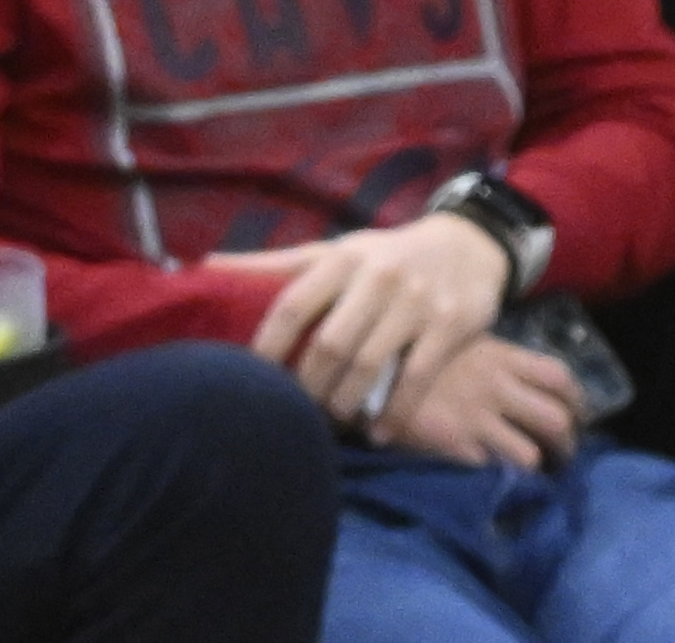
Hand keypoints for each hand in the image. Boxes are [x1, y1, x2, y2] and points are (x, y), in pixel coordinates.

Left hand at [212, 214, 512, 422]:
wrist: (471, 243)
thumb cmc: (388, 254)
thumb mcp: (336, 250)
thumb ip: (274, 265)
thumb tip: (203, 265)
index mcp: (344, 258)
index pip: (292, 307)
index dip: (267, 349)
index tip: (252, 381)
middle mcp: (379, 277)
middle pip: (328, 345)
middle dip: (308, 387)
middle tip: (299, 411)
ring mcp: (417, 302)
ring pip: (368, 366)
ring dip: (345, 403)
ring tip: (334, 418)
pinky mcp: (450, 326)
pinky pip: (414, 380)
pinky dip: (394, 414)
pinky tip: (378, 432)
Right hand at [380, 334, 583, 469]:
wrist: (372, 365)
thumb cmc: (417, 349)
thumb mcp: (464, 341)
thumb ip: (496, 361)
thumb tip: (521, 382)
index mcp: (504, 357)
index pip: (559, 378)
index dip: (577, 401)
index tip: (578, 416)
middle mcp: (499, 388)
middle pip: (556, 420)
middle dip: (567, 444)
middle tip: (563, 457)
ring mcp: (477, 419)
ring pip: (529, 453)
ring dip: (535, 468)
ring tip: (534, 477)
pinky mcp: (454, 446)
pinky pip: (490, 468)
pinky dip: (497, 478)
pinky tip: (494, 480)